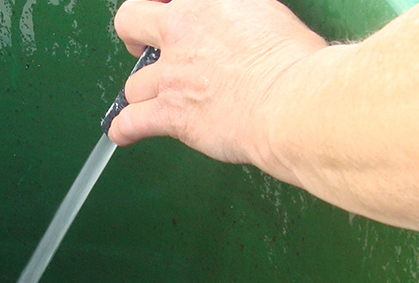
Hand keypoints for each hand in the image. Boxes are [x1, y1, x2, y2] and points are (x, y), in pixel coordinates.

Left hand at [109, 0, 326, 167]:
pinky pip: (131, 122)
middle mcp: (182, 33)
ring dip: (141, 95)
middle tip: (143, 51)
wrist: (290, 100)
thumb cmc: (294, 62)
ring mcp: (171, 74)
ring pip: (134, 84)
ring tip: (149, 104)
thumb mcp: (267, 13)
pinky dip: (124, 129)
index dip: (165, 9)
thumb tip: (240, 20)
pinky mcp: (169, 113)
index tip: (168, 19)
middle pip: (131, 23)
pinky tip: (125, 132)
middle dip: (134, 38)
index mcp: (205, 3)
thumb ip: (241, 13)